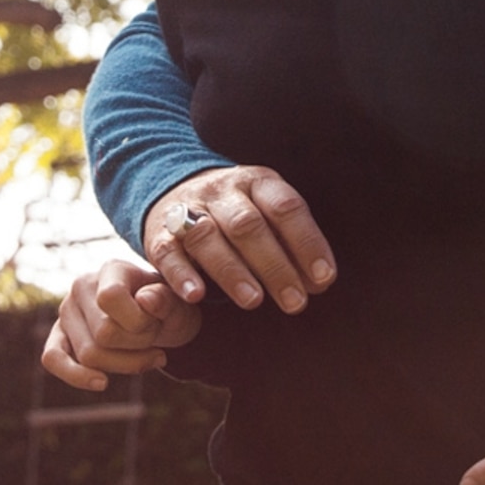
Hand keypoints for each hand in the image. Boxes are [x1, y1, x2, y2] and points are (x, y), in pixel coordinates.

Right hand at [41, 258, 201, 391]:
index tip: (157, 323)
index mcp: (110, 269)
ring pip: (88, 354)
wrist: (158, 317)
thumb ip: (166, 300)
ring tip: (144, 355)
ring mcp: (66, 312)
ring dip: (123, 364)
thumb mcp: (178, 303)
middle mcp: (81, 286)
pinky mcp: (58, 335)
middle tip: (154, 339)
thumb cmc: (167, 308)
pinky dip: (75, 375)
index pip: (110, 298)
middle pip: (103, 334)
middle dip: (137, 346)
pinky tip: (102, 383)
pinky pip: (52, 358)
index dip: (139, 321)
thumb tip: (145, 300)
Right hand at [144, 165, 338, 313]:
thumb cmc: (236, 213)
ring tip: (254, 301)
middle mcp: (222, 191)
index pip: (286, 207)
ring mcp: (188, 209)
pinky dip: (182, 275)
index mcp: (257, 182)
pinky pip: (168, 252)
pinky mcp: (159, 233)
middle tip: (295, 301)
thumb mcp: (267, 212)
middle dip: (274, 265)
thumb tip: (318, 282)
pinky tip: (196, 296)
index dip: (307, 242)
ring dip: (232, 271)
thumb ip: (291, 244)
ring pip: (208, 236)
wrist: (174, 187)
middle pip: (248, 225)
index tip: (324, 278)